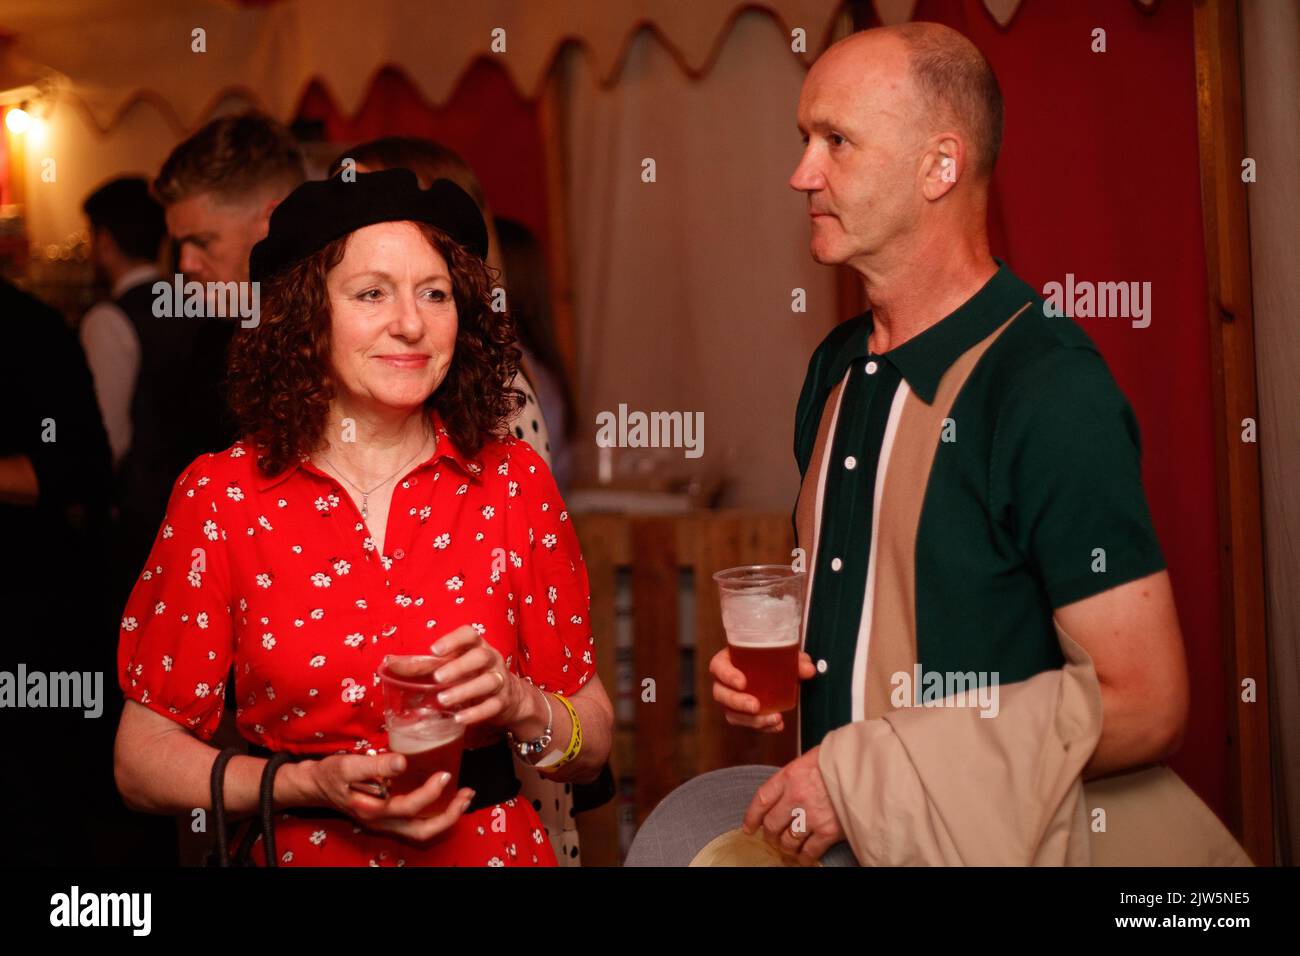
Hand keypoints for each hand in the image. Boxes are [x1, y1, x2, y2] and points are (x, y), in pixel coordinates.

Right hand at [295, 752, 474, 843]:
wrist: (314, 786)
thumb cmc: (330, 775)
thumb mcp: (347, 765)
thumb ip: (375, 765)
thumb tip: (402, 762)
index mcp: (373, 811)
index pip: (409, 807)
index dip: (430, 792)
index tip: (445, 773)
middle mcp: (382, 822)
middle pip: (421, 830)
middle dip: (449, 816)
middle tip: (467, 795)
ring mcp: (385, 823)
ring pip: (421, 830)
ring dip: (445, 817)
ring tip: (463, 797)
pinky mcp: (387, 817)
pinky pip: (415, 822)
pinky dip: (434, 813)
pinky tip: (444, 795)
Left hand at [427, 624, 528, 727]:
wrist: (509, 696)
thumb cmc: (471, 676)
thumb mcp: (451, 666)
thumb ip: (422, 666)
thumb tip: (389, 663)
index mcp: (477, 646)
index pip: (470, 635)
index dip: (453, 640)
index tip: (434, 650)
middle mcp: (491, 660)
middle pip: (480, 657)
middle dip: (459, 666)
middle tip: (437, 678)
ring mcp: (499, 680)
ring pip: (488, 682)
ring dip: (465, 690)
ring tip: (443, 700)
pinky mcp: (502, 702)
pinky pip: (492, 706)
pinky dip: (476, 713)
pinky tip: (459, 718)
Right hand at [709, 646, 815, 732]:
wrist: (771, 667)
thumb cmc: (770, 656)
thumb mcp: (782, 654)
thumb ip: (796, 660)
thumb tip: (808, 670)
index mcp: (727, 661)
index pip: (718, 667)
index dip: (727, 676)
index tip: (743, 682)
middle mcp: (724, 682)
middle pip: (721, 694)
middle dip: (737, 703)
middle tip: (755, 706)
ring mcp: (730, 700)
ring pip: (731, 714)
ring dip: (751, 720)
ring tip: (773, 719)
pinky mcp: (741, 714)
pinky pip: (746, 723)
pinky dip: (762, 727)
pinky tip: (777, 725)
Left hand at [741, 746, 843, 865]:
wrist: (868, 768)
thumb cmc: (840, 761)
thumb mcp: (811, 759)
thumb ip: (794, 777)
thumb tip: (782, 794)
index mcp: (790, 776)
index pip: (761, 800)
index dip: (751, 818)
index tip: (749, 828)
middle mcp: (796, 796)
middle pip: (771, 824)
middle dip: (769, 835)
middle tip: (772, 839)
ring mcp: (812, 815)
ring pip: (787, 841)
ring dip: (786, 848)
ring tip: (788, 848)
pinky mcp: (829, 831)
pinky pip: (809, 852)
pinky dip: (804, 857)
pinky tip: (804, 857)